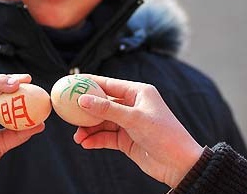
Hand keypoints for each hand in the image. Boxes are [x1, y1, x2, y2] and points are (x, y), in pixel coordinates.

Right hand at [73, 75, 202, 187]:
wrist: (179, 163)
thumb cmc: (163, 134)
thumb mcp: (134, 119)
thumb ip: (108, 109)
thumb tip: (83, 99)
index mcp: (138, 92)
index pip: (109, 84)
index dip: (89, 84)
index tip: (70, 84)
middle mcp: (133, 105)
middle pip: (103, 104)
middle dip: (86, 110)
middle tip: (68, 114)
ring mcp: (129, 123)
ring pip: (102, 122)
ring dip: (89, 129)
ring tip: (77, 137)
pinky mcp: (127, 140)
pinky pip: (106, 137)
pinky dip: (95, 140)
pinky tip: (85, 144)